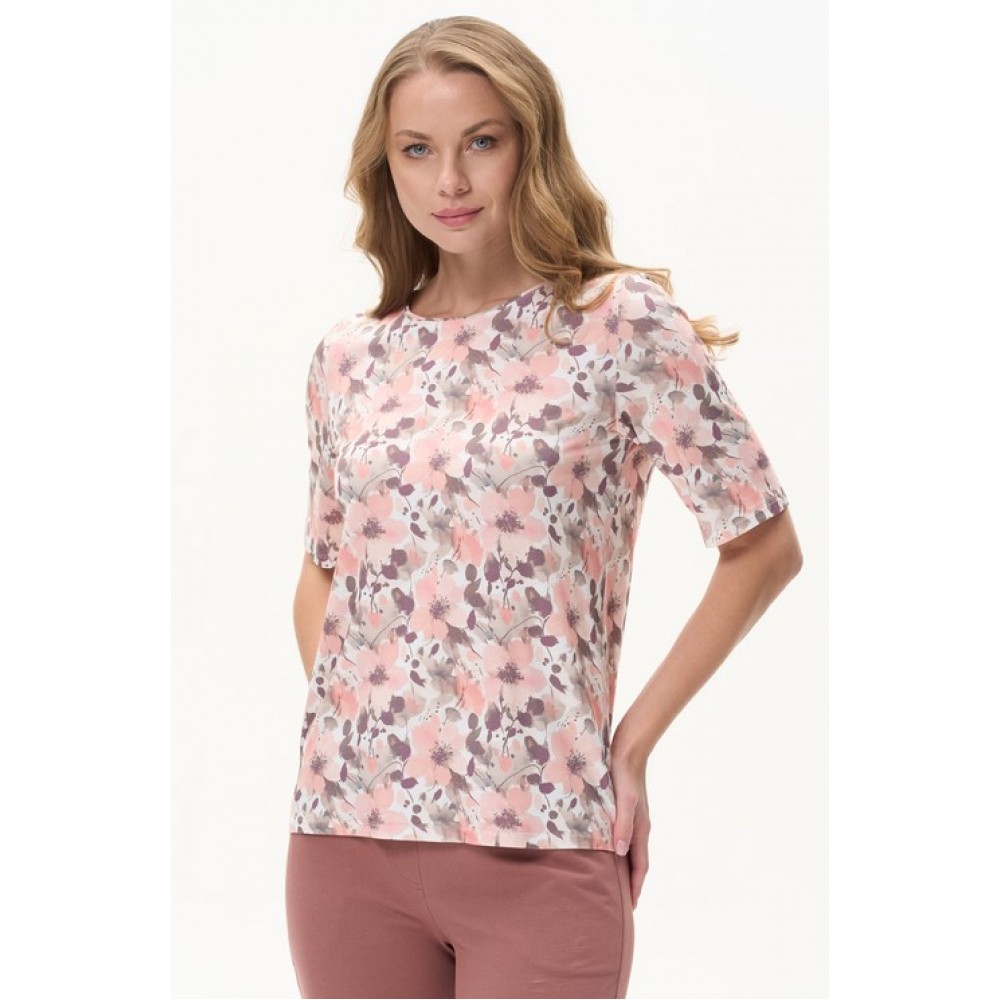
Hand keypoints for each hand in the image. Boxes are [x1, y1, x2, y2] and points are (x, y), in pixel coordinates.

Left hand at [609, 742, 650, 909]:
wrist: (627, 751)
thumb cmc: (623, 775)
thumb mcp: (624, 801)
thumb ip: (623, 826)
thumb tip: (620, 853)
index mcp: (641, 829)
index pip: (640, 866)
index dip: (635, 887)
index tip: (631, 907)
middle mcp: (639, 828)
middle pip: (636, 862)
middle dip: (631, 883)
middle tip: (622, 903)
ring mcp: (633, 819)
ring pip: (630, 851)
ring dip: (625, 869)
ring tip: (614, 884)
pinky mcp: (625, 811)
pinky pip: (623, 838)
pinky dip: (619, 852)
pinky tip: (607, 852)